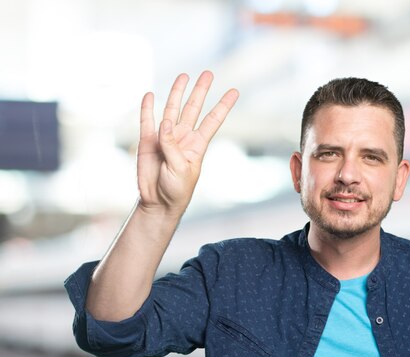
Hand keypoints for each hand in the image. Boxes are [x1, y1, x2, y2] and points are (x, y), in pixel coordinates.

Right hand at [137, 71, 238, 216]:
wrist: (158, 202)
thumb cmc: (176, 190)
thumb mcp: (181, 169)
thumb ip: (173, 146)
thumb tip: (164, 122)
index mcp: (197, 145)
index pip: (212, 120)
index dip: (223, 106)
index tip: (234, 91)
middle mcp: (183, 138)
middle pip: (193, 109)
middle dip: (200, 91)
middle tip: (208, 73)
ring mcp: (165, 138)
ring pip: (172, 109)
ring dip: (177, 93)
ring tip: (183, 76)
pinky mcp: (148, 142)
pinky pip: (147, 121)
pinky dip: (147, 108)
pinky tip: (150, 95)